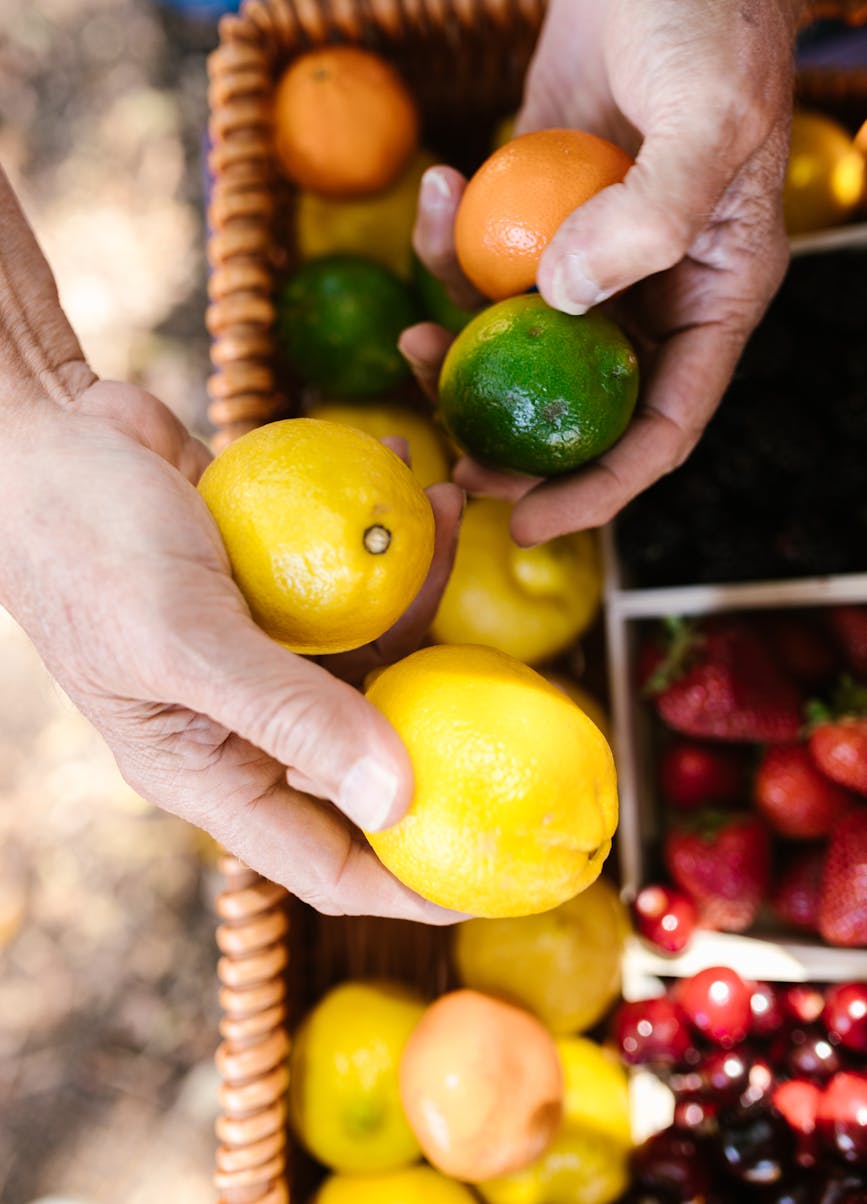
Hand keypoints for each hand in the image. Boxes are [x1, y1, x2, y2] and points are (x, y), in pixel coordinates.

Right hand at [0, 379, 463, 920]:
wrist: (40, 434)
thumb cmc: (84, 542)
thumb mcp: (185, 638)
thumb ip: (290, 716)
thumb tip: (398, 800)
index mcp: (207, 769)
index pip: (326, 862)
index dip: (412, 883)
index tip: (500, 879)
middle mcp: (241, 723)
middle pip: (369, 755)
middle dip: (446, 722)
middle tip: (526, 688)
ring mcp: (261, 651)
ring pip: (373, 654)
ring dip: (420, 592)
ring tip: (449, 511)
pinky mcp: (271, 586)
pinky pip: (350, 581)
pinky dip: (384, 540)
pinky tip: (409, 481)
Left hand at [406, 0, 807, 543]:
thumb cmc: (713, 26)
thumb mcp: (710, 115)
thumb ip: (652, 213)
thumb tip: (564, 297)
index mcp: (708, 302)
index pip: (659, 428)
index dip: (598, 489)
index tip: (528, 523)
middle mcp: (646, 296)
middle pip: (575, 406)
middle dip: (509, 446)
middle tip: (443, 460)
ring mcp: (584, 260)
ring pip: (515, 345)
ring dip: (458, 356)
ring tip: (411, 342)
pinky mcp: (530, 217)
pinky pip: (479, 262)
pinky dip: (444, 246)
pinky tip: (434, 188)